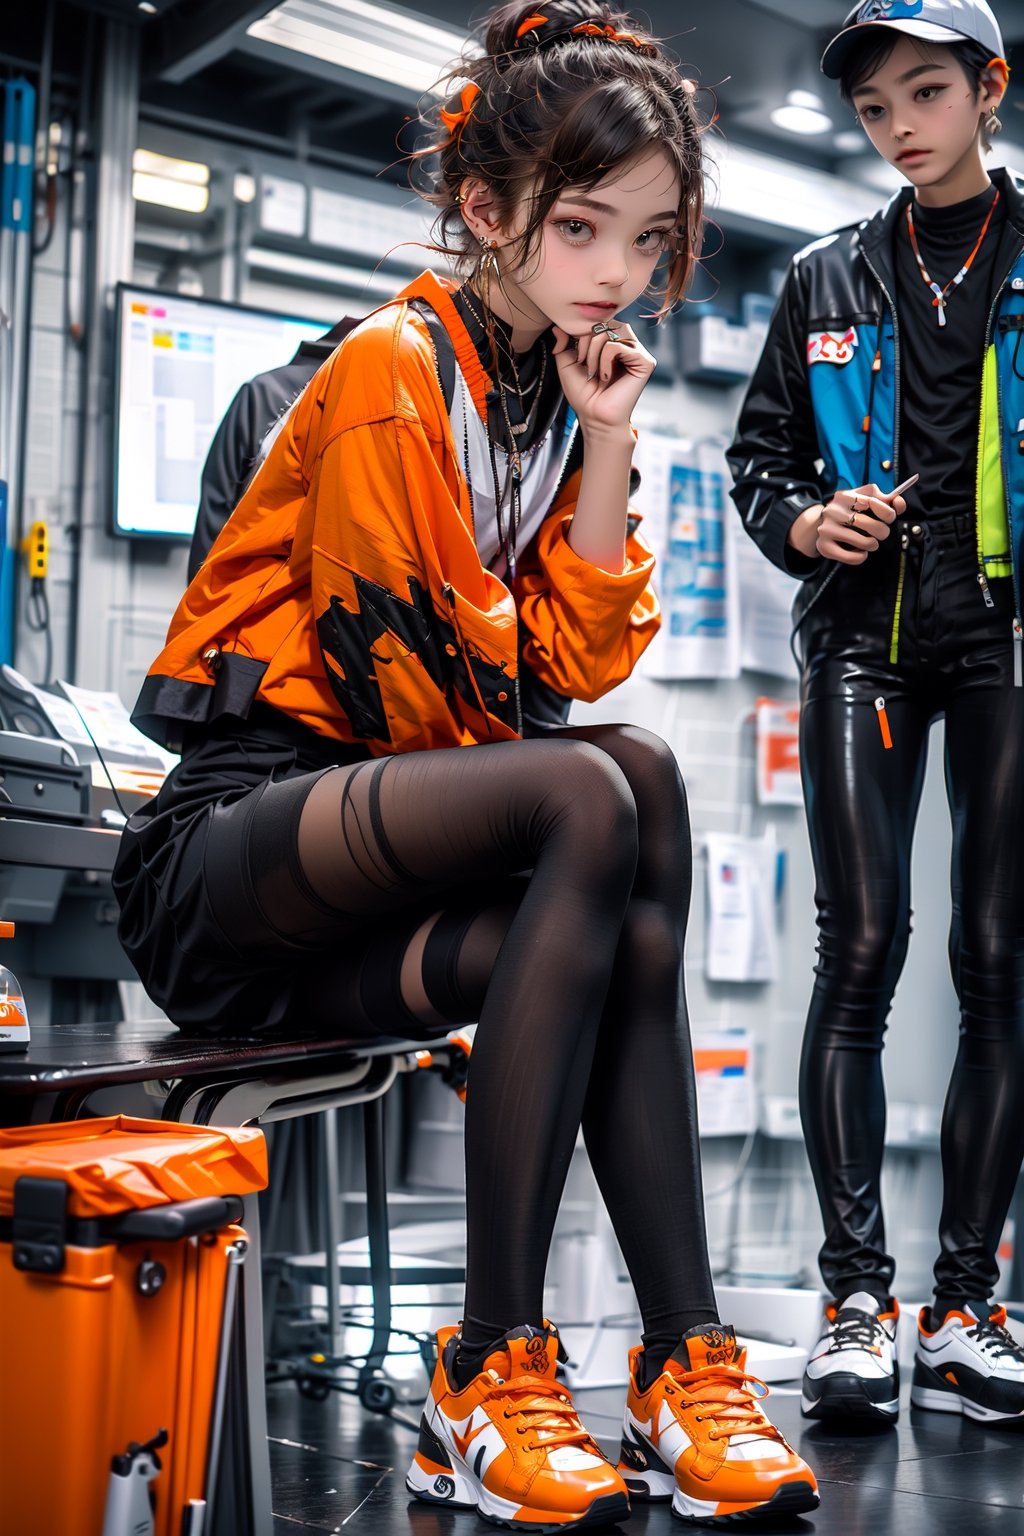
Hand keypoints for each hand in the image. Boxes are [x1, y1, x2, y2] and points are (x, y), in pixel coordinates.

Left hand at [551, 321, 654, 435]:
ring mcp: (638, 352)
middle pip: (606, 322)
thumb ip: (563, 343)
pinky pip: (619, 345)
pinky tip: (606, 376)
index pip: (599, 320)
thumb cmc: (583, 394)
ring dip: (595, 351)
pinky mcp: (645, 362)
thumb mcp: (567, 364)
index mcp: (613, 342)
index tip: (578, 359)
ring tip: (595, 371)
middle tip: (586, 366)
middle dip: (588, 342)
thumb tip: (557, 325)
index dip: (582, 334)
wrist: (594, 416)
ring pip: (613, 330)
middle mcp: (628, 344)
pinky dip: (605, 360)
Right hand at [790, 483, 907, 564]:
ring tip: (872, 543)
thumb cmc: (849, 512)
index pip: (873, 502)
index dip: (887, 512)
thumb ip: (884, 499)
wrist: (819, 525)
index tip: (890, 518)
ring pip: (863, 542)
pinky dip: (861, 557)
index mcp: (844, 496)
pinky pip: (851, 557)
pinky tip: (861, 553)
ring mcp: (827, 529)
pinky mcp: (824, 546)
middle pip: (870, 524)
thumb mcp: (863, 499)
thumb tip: (898, 502)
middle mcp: (833, 511)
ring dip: (873, 545)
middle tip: (882, 534)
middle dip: (883, 532)